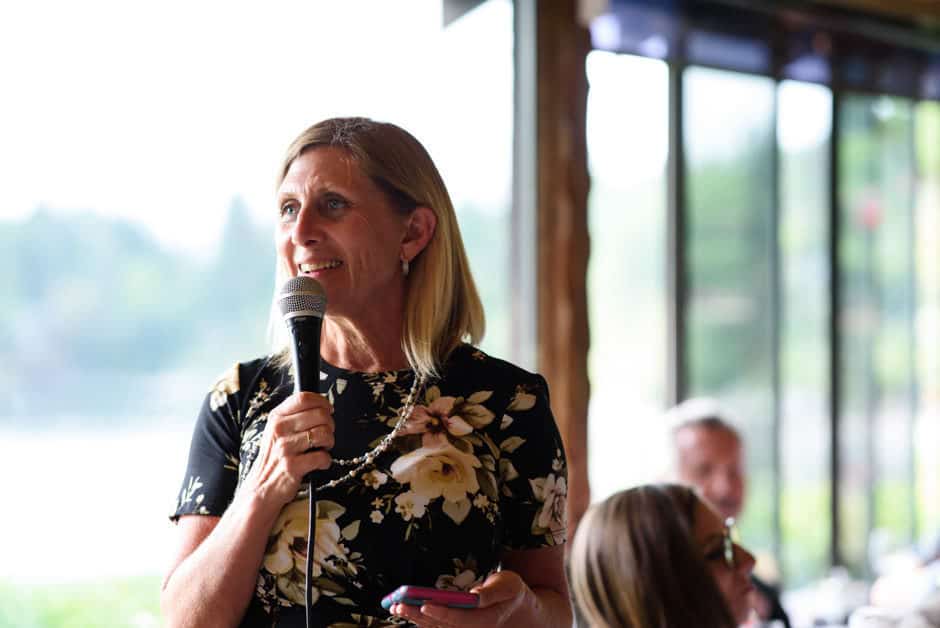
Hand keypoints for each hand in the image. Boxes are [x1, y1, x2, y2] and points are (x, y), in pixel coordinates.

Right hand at [243, 391, 333, 506]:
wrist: (261, 488)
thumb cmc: (274, 458)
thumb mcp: (277, 431)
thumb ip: (294, 416)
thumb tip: (321, 406)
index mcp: (276, 417)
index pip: (304, 398)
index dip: (322, 402)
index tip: (328, 410)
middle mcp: (279, 429)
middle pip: (320, 414)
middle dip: (330, 425)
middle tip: (326, 435)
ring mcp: (285, 448)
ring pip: (324, 433)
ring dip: (329, 443)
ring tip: (322, 449)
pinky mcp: (292, 466)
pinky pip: (322, 457)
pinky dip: (326, 461)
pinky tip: (319, 463)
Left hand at [389, 570, 528, 627]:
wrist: (515, 607)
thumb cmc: (510, 592)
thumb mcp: (508, 585)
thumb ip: (492, 591)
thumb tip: (474, 595)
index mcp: (486, 619)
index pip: (460, 619)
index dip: (442, 613)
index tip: (425, 604)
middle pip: (442, 626)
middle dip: (419, 617)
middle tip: (399, 606)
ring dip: (415, 619)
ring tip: (396, 607)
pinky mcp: (456, 626)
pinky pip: (436, 626)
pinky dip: (420, 620)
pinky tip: (405, 611)